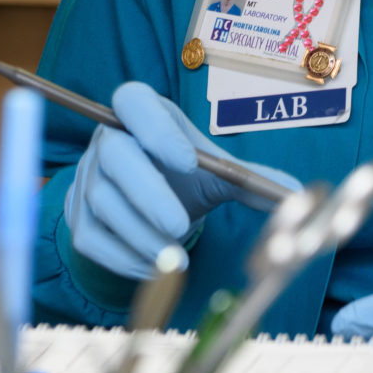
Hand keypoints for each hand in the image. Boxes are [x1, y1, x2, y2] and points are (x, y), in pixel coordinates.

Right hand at [63, 81, 299, 279]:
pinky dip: (124, 259)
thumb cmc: (185, 177)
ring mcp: (86, 177)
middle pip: (114, 156)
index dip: (157, 129)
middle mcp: (107, 138)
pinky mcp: (77, 217)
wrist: (153, 205)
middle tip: (181, 227)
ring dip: (141, 236)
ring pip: (102, 203)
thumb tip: (296, 194)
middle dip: (148, 194)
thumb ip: (251, 179)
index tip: (189, 160)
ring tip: (176, 259)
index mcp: (141, 112)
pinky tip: (155, 270)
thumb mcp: (217, 171)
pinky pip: (91, 239)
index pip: (133, 102)